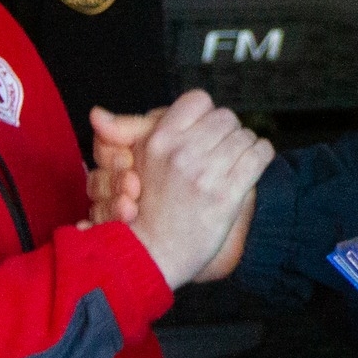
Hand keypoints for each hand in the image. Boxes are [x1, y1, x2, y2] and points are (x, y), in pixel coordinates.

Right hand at [92, 103, 254, 282]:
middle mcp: (182, 154)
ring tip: (236, 159)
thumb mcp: (133, 163)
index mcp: (158, 140)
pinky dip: (262, 156)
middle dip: (227, 131)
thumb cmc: (144, 210)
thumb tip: (96, 113)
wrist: (153, 256)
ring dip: (245, 145)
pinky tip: (252, 165)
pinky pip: (260, 155)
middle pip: (226, 117)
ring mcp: (206, 174)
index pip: (198, 100)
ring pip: (245, 135)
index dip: (205, 113)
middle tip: (222, 147)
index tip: (204, 129)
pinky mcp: (228, 194)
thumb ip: (125, 131)